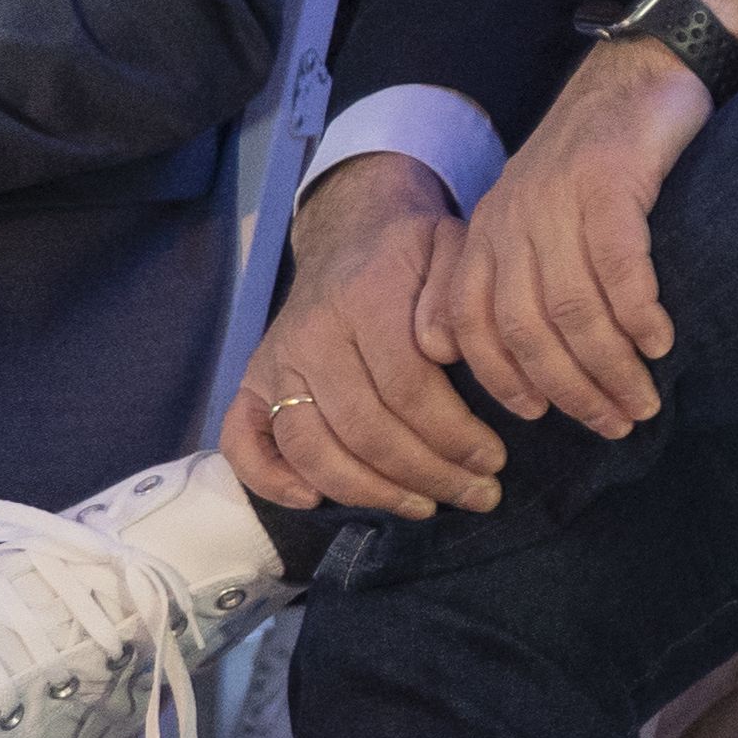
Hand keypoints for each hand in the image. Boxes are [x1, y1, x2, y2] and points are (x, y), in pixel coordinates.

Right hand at [230, 158, 498, 518]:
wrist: (352, 231)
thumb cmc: (415, 252)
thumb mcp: (453, 250)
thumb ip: (453, 297)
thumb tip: (442, 351)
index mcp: (365, 302)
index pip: (407, 388)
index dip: (453, 434)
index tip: (494, 461)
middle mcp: (310, 338)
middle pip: (363, 428)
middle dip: (425, 472)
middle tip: (478, 494)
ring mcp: (273, 364)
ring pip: (311, 446)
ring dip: (368, 490)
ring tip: (423, 506)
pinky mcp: (249, 384)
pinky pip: (242, 442)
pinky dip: (270, 479)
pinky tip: (315, 502)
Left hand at [438, 16, 720, 433]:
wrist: (643, 68)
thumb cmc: (598, 154)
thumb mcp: (532, 214)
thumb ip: (500, 276)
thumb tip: (456, 349)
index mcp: (486, 233)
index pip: (471, 328)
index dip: (503, 380)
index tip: (544, 418)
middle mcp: (511, 220)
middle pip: (524, 329)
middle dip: (568, 388)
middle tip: (615, 423)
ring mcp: (558, 199)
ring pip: (571, 307)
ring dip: (609, 365)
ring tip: (644, 399)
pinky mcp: (610, 181)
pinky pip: (618, 265)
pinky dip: (638, 312)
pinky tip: (661, 342)